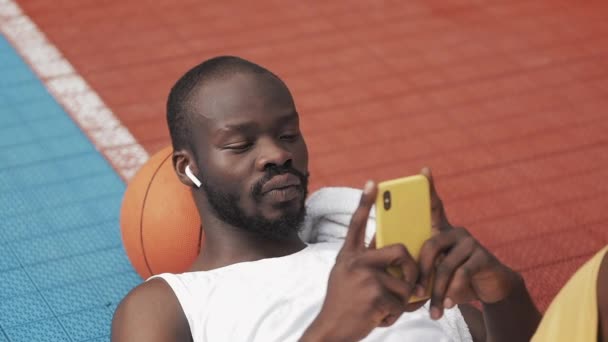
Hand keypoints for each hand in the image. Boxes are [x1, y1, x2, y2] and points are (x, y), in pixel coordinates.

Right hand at [301, 181, 418, 341]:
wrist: (329, 331)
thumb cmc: (342, 305)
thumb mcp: (346, 277)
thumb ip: (366, 263)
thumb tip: (395, 253)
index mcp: (349, 256)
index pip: (357, 223)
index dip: (365, 202)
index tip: (374, 183)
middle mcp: (355, 262)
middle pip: (400, 250)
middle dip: (412, 268)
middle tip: (412, 283)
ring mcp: (365, 277)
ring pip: (405, 283)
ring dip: (400, 301)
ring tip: (382, 309)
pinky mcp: (375, 296)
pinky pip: (401, 303)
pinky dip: (394, 316)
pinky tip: (378, 319)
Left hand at [416, 168, 519, 319]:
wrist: (488, 290)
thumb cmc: (454, 280)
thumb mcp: (436, 272)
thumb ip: (420, 265)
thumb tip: (393, 266)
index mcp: (440, 232)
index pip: (434, 207)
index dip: (429, 188)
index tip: (423, 170)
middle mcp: (455, 232)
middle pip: (430, 245)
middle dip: (421, 272)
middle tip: (415, 293)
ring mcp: (470, 242)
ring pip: (445, 265)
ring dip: (437, 290)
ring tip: (432, 308)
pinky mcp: (482, 256)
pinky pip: (461, 274)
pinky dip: (452, 292)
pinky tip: (447, 304)